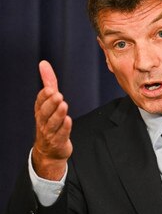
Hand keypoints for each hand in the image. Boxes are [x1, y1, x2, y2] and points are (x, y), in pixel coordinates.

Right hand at [32, 60, 72, 179]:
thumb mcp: (49, 102)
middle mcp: (42, 121)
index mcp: (40, 111)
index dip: (44, 96)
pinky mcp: (58, 141)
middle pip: (45, 112)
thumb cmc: (50, 122)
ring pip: (52, 123)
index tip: (50, 89)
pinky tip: (69, 121)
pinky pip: (61, 134)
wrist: (50, 150)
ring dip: (58, 114)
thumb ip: (48, 83)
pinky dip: (64, 128)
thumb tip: (44, 63)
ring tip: (64, 105)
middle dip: (51, 103)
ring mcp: (49, 132)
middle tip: (57, 95)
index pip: (40, 102)